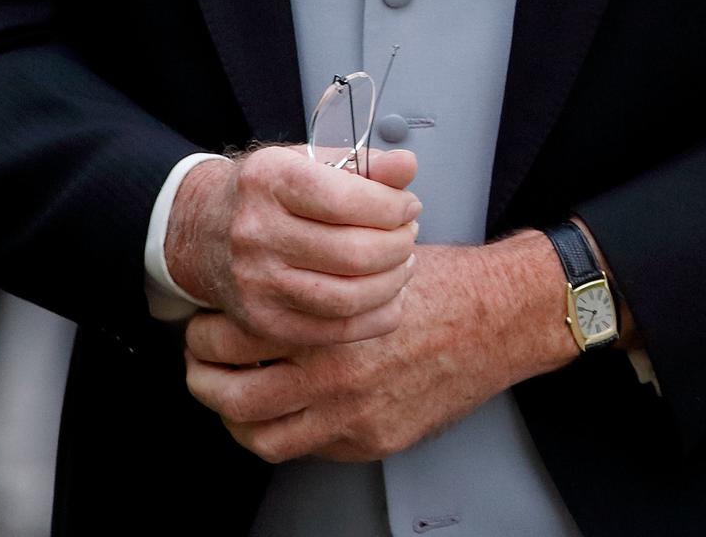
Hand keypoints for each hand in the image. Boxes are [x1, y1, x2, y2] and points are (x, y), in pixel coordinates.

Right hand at [164, 144, 421, 346]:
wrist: (203, 230)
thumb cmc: (269, 192)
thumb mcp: (308, 160)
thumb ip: (364, 163)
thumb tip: (408, 166)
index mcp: (269, 181)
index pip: (348, 200)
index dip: (393, 206)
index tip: (409, 205)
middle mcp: (255, 232)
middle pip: (353, 253)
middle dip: (399, 244)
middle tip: (410, 234)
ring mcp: (255, 283)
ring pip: (348, 297)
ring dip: (393, 281)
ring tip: (403, 263)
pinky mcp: (261, 322)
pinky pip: (334, 331)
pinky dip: (375, 317)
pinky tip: (390, 296)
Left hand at [183, 236, 577, 462]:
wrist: (503, 318)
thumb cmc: (446, 283)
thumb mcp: (375, 256)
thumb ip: (321, 272)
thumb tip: (272, 270)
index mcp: (328, 319)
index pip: (233, 335)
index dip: (205, 333)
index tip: (202, 326)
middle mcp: (334, 371)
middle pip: (232, 396)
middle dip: (204, 381)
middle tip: (203, 367)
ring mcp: (352, 413)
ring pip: (261, 437)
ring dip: (237, 420)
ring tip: (235, 399)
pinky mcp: (372, 439)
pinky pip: (308, 450)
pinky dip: (289, 432)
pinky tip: (291, 410)